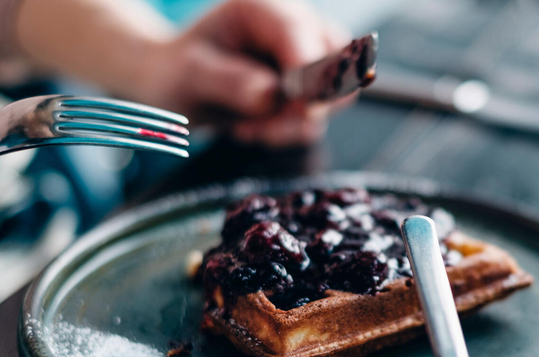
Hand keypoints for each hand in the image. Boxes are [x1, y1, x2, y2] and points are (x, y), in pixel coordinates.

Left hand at [140, 0, 354, 146]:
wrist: (174, 89)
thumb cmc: (177, 72)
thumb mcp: (191, 74)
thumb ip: (231, 81)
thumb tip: (272, 96)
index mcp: (262, 10)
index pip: (303, 36)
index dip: (309, 74)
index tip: (302, 108)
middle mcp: (292, 30)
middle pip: (336, 65)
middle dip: (305, 104)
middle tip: (261, 124)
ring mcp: (302, 63)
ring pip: (329, 101)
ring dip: (289, 126)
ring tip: (244, 128)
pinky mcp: (303, 93)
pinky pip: (311, 122)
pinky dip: (282, 134)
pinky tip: (249, 128)